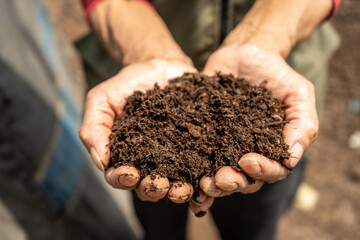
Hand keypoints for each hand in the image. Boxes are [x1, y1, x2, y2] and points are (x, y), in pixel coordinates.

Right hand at [79, 59, 196, 202]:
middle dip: (153, 189)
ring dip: (178, 192)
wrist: (160, 67)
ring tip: (184, 187)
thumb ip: (94, 128)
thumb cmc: (127, 84)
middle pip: (149, 187)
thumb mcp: (102, 100)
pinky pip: (200, 170)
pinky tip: (205, 181)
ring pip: (175, 184)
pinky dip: (202, 181)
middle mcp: (150, 162)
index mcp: (125, 156)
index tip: (129, 173)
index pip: (119, 178)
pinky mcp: (196, 149)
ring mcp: (175, 157)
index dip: (122, 180)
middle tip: (160, 184)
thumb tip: (102, 162)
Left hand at [190, 44, 318, 214]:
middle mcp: (248, 152)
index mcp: (272, 148)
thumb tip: (290, 159)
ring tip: (204, 183)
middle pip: (244, 179)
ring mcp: (224, 146)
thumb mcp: (299, 93)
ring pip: (221, 175)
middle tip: (222, 178)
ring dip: (213, 185)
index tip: (248, 160)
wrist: (246, 53)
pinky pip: (197, 158)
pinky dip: (192, 173)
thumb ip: (303, 124)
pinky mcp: (204, 135)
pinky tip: (187, 181)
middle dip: (234, 182)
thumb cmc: (276, 74)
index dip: (262, 171)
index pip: (272, 170)